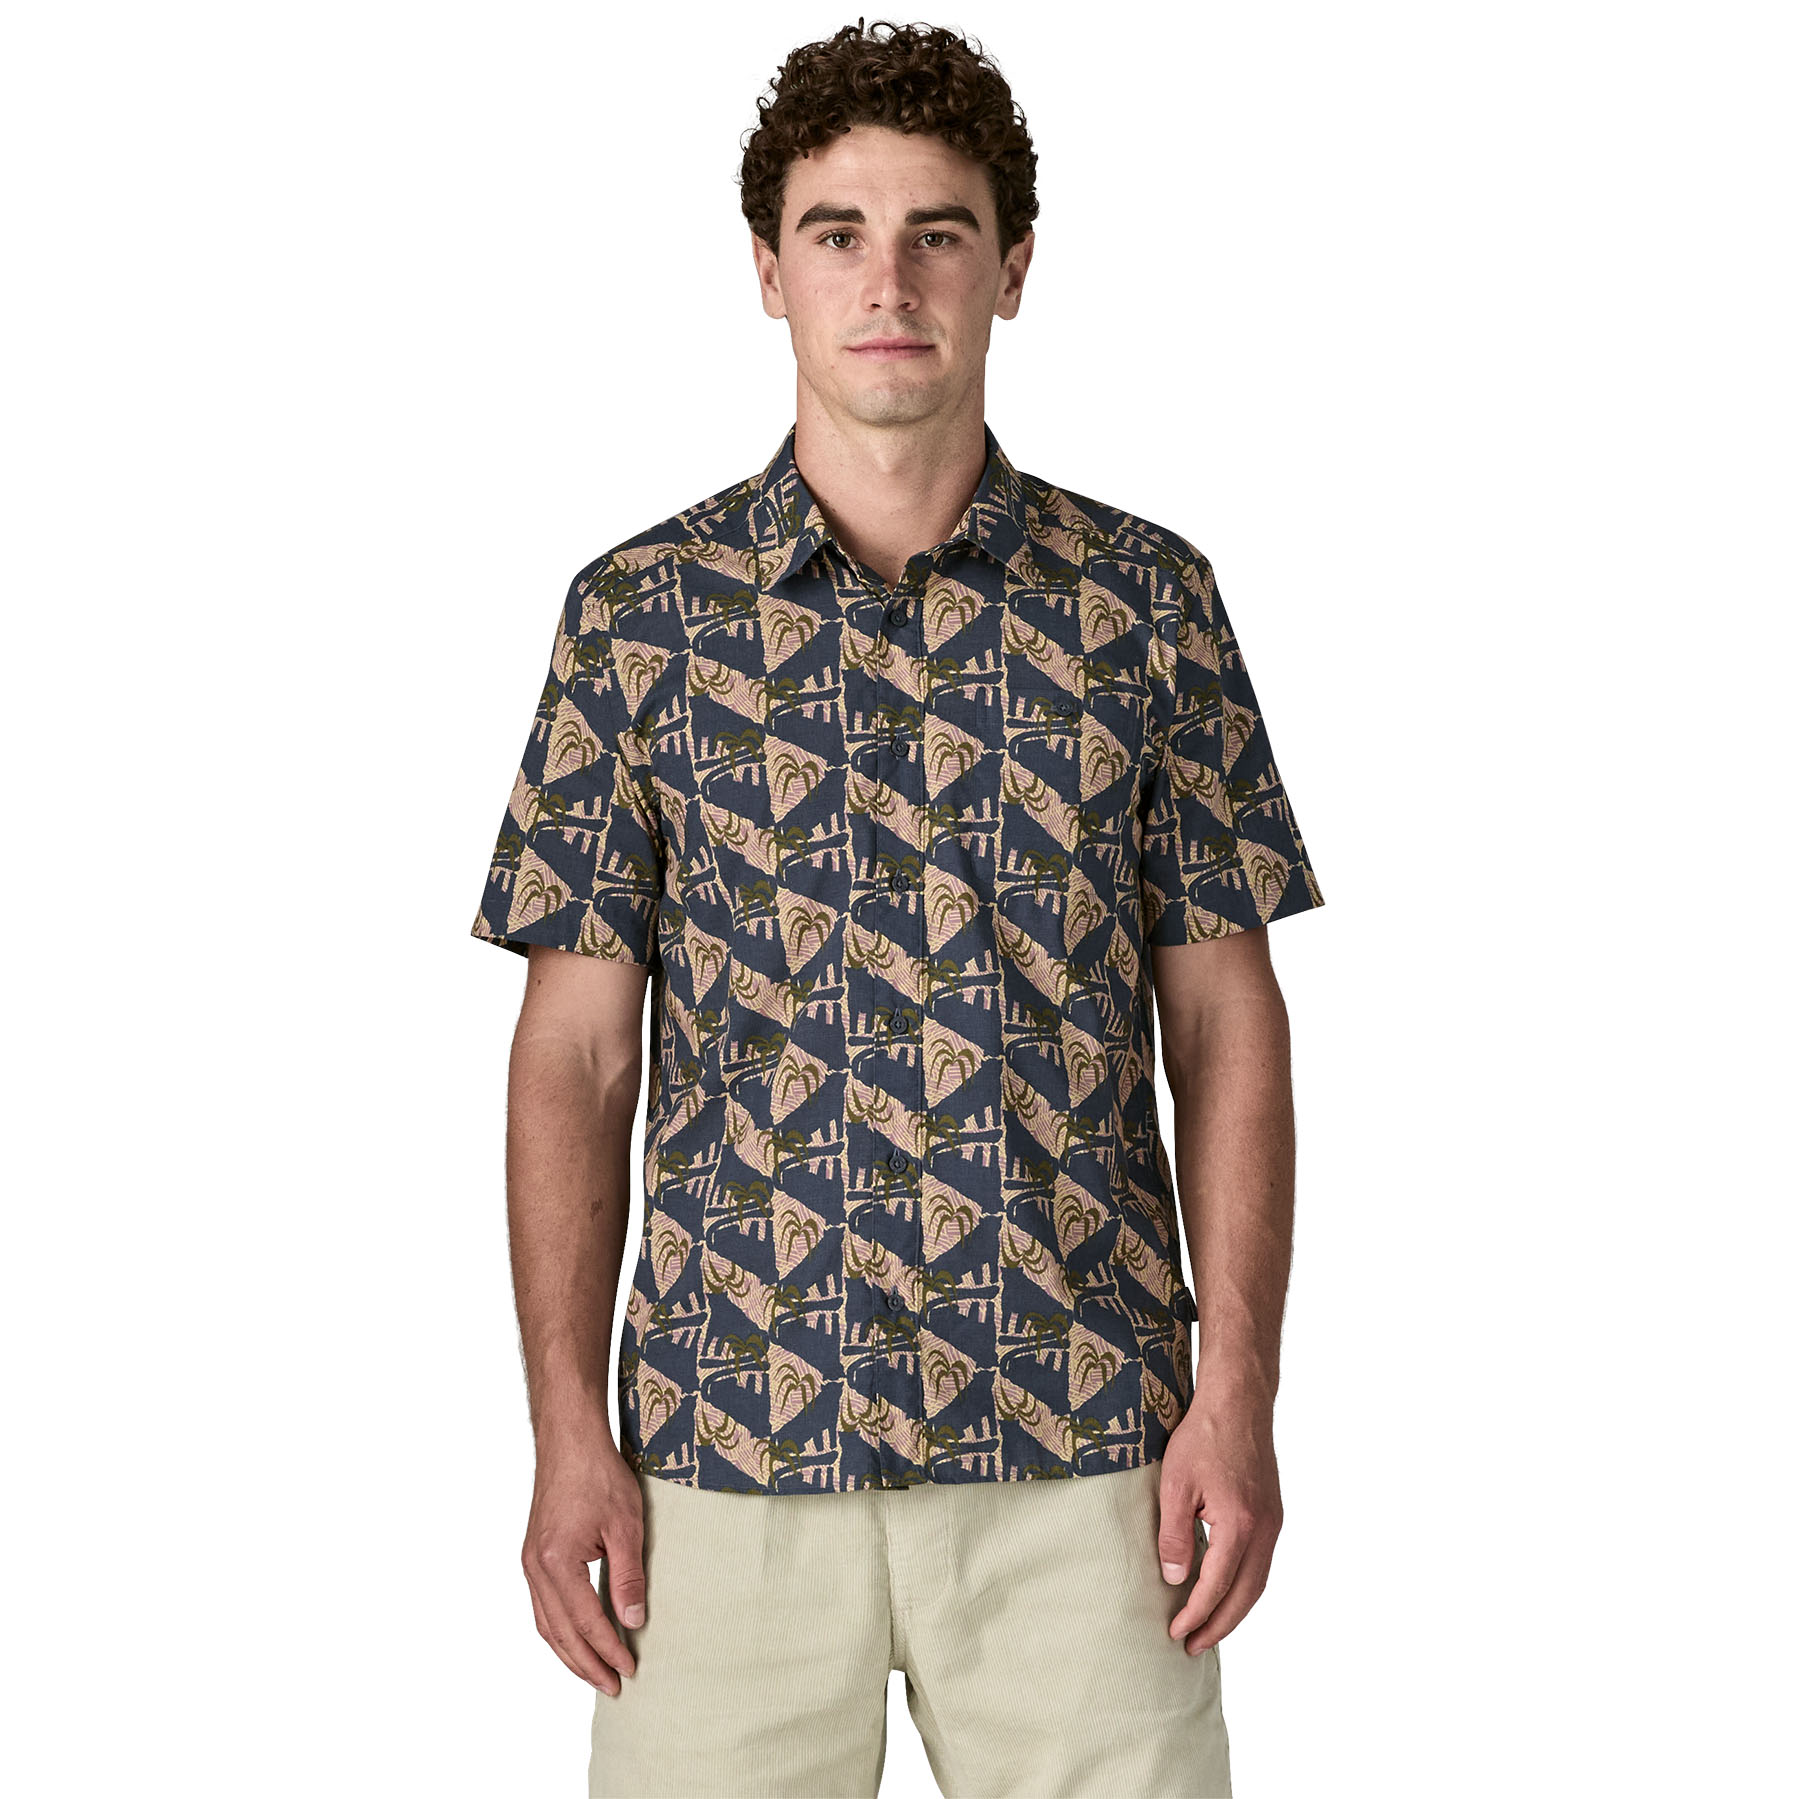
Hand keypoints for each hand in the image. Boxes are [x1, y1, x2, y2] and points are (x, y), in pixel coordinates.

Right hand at [521, 1424, 645, 1695]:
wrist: (569, 1439)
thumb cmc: (599, 1474)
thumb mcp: (625, 1525)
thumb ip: (628, 1576)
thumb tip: (633, 1622)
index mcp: (556, 1562)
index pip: (585, 1621)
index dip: (608, 1650)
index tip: (630, 1670)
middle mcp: (535, 1568)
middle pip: (559, 1633)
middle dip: (586, 1664)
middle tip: (613, 1687)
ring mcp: (529, 1562)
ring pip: (546, 1623)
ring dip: (570, 1652)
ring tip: (595, 1672)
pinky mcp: (533, 1554)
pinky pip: (542, 1606)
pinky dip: (559, 1630)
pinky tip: (576, 1637)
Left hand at [1156, 1381, 1282, 1655]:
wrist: (1239, 1402)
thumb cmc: (1203, 1436)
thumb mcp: (1175, 1484)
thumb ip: (1174, 1534)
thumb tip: (1174, 1579)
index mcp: (1239, 1525)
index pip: (1216, 1586)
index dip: (1195, 1614)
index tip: (1175, 1632)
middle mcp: (1264, 1530)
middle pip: (1245, 1595)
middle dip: (1219, 1625)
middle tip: (1193, 1646)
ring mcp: (1273, 1522)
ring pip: (1258, 1582)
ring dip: (1234, 1610)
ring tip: (1208, 1628)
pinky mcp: (1273, 1513)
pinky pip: (1261, 1563)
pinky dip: (1244, 1586)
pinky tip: (1225, 1590)